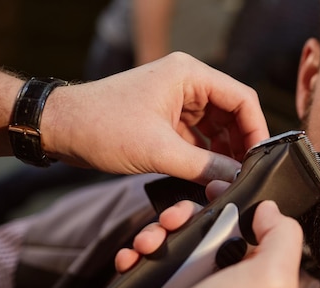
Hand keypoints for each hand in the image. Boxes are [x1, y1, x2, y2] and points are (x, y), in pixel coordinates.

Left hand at [42, 52, 269, 182]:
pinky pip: (198, 138)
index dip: (256, 129)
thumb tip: (235, 180)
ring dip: (223, 153)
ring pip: (216, 127)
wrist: (59, 129)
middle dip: (240, 144)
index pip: (242, 98)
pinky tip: (210, 176)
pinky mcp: (166, 119)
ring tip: (228, 179)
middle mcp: (187, 84)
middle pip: (232, 113)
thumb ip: (203, 166)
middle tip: (245, 174)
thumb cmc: (102, 126)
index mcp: (189, 75)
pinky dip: (206, 156)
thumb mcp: (159, 150)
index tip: (260, 158)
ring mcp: (176, 102)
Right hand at [61, 201, 301, 287]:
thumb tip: (269, 210)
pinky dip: (137, 256)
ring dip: (157, 234)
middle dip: (185, 217)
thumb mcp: (269, 281)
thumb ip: (282, 238)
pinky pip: (151, 264)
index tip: (211, 192)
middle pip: (208, 228)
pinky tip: (131, 260)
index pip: (251, 225)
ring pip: (176, 242)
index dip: (231, 203)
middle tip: (170, 221)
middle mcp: (229, 282)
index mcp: (260, 275)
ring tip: (146, 245)